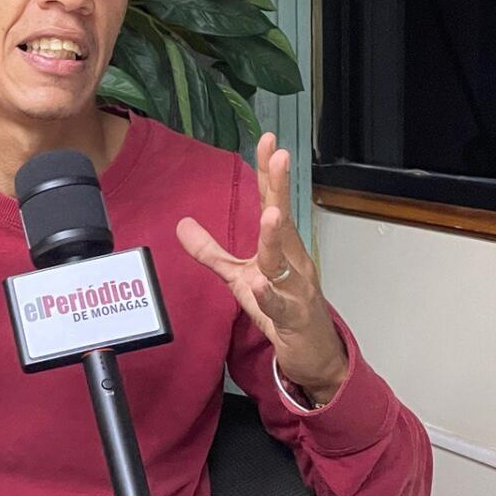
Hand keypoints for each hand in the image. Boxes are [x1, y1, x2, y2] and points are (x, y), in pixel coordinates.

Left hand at [177, 134, 347, 403]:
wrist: (313, 354)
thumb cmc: (280, 307)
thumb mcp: (239, 277)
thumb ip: (211, 252)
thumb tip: (181, 223)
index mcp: (282, 247)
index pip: (274, 203)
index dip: (269, 174)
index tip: (268, 140)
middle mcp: (294, 261)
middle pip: (284, 221)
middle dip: (280, 189)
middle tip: (279, 156)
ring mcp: (297, 289)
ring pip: (285, 261)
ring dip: (277, 237)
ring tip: (271, 214)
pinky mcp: (294, 319)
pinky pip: (279, 306)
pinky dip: (269, 295)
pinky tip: (259, 283)